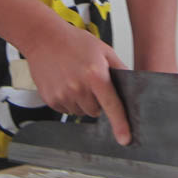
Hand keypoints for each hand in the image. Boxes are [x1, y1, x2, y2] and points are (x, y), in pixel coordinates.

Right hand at [21, 22, 130, 144]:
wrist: (43, 38)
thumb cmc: (74, 42)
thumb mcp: (104, 51)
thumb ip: (120, 69)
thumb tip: (134, 86)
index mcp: (95, 75)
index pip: (112, 105)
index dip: (120, 124)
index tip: (125, 140)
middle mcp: (78, 88)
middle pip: (95, 111)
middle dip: (97, 101)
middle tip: (90, 82)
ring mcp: (62, 95)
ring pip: (81, 111)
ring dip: (82, 101)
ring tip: (75, 79)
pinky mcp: (50, 100)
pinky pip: (66, 109)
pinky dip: (69, 100)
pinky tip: (65, 82)